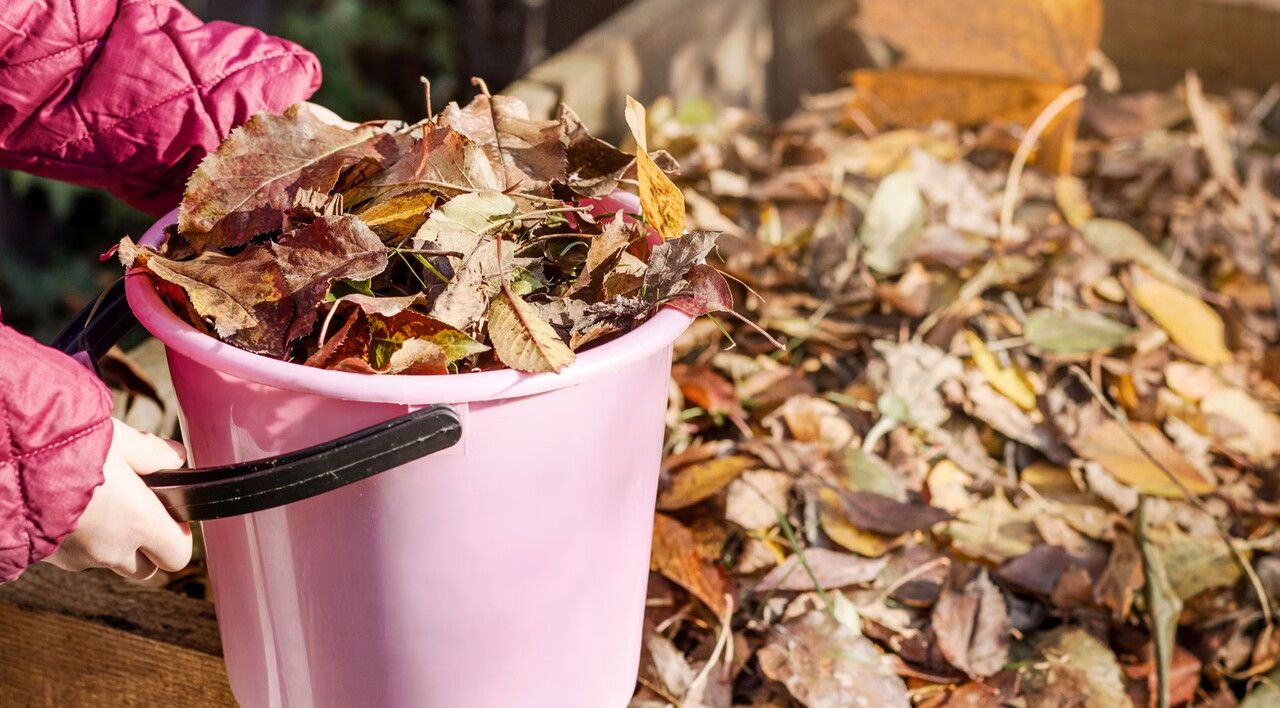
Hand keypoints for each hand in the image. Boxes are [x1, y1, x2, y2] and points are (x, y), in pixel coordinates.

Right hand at [44, 419, 191, 580]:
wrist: (4, 467)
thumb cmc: (67, 448)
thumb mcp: (119, 438)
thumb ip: (152, 452)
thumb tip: (175, 457)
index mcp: (140, 523)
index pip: (179, 555)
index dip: (178, 536)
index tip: (169, 511)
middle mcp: (112, 550)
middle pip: (146, 568)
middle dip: (147, 546)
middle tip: (137, 510)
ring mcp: (78, 559)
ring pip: (109, 562)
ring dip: (111, 542)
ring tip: (98, 502)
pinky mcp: (49, 559)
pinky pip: (76, 556)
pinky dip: (80, 539)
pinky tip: (69, 508)